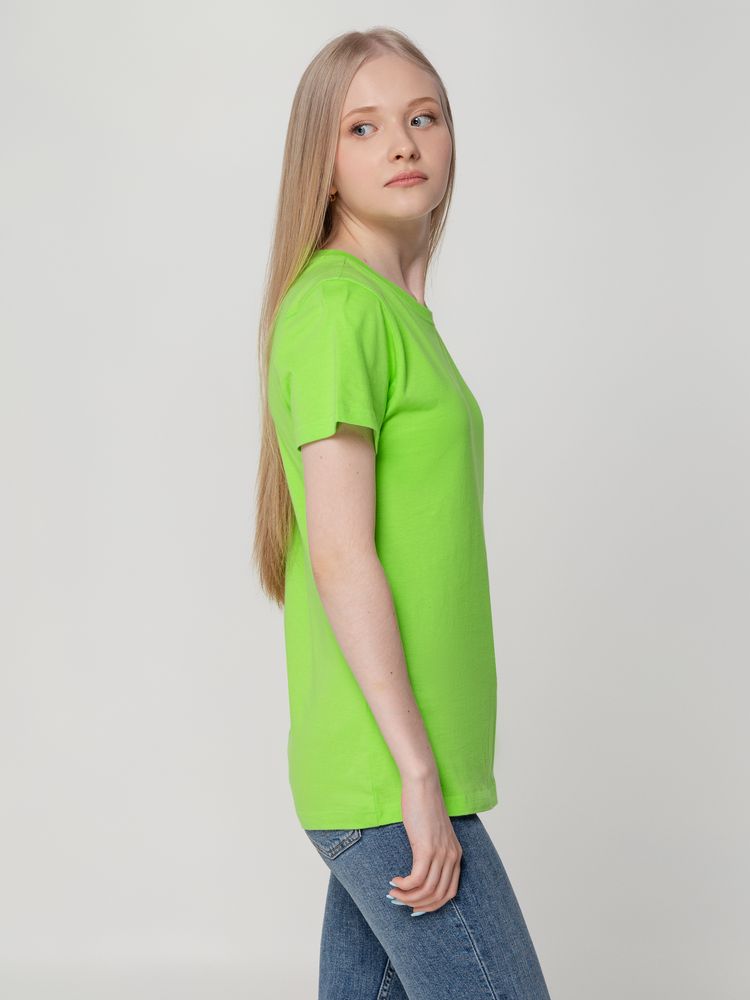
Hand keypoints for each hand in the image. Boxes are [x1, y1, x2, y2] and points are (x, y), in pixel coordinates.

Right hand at [387, 771, 462, 913]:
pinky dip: (404, 886)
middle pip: (438, 896)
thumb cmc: (424, 806)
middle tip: (401, 902)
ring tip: (394, 893)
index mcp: (456, 855)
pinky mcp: (427, 848)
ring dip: (408, 897)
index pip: (450, 893)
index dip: (432, 905)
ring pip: (427, 891)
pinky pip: (416, 879)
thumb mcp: (433, 833)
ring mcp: (441, 854)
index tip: (415, 906)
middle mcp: (452, 857)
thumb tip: (420, 871)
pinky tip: (394, 881)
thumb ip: (433, 851)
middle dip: (418, 905)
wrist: (423, 785)